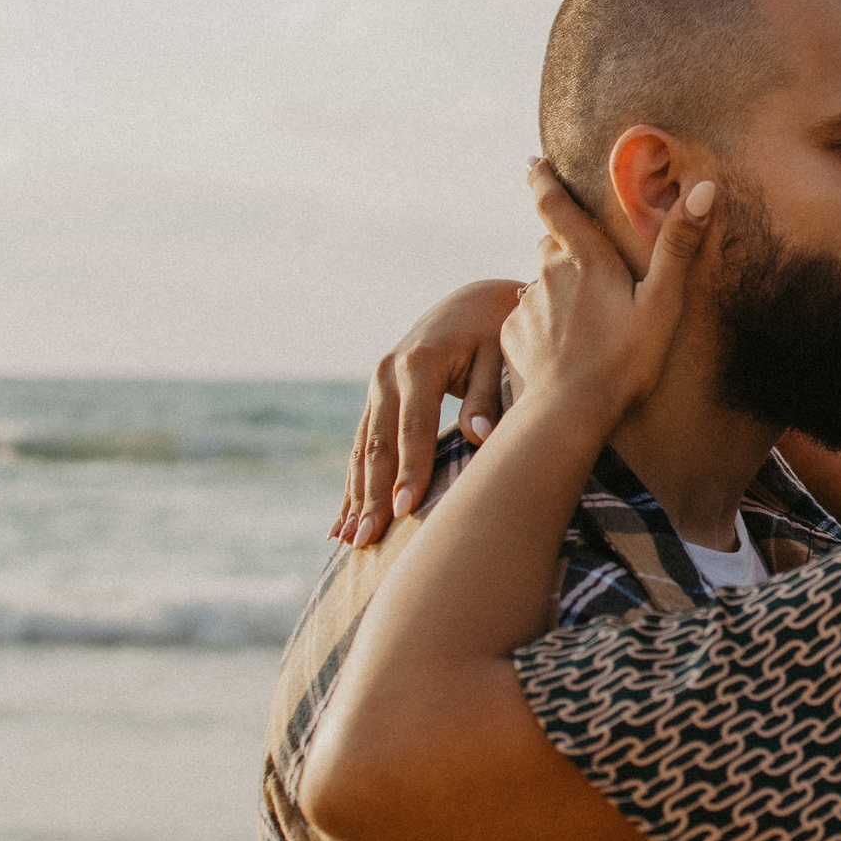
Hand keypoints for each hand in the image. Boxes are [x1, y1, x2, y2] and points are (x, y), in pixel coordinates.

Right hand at [333, 279, 521, 545]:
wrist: (475, 302)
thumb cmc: (497, 333)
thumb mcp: (499, 355)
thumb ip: (487, 395)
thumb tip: (481, 434)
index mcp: (421, 362)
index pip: (414, 427)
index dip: (410, 470)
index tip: (406, 510)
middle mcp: (389, 372)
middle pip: (379, 443)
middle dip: (373, 494)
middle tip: (368, 538)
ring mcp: (377, 384)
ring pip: (363, 448)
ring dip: (356, 495)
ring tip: (351, 538)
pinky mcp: (376, 397)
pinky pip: (360, 445)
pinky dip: (352, 483)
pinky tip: (341, 520)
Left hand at [500, 161, 713, 426]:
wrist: (571, 412)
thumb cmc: (625, 359)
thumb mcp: (663, 302)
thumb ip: (678, 246)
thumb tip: (703, 188)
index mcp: (586, 258)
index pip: (555, 205)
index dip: (543, 180)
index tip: (532, 164)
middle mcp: (548, 273)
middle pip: (551, 246)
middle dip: (564, 247)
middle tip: (589, 265)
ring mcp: (527, 304)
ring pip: (540, 284)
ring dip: (556, 290)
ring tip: (582, 320)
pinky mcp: (513, 334)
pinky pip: (527, 318)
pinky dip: (542, 324)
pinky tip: (563, 348)